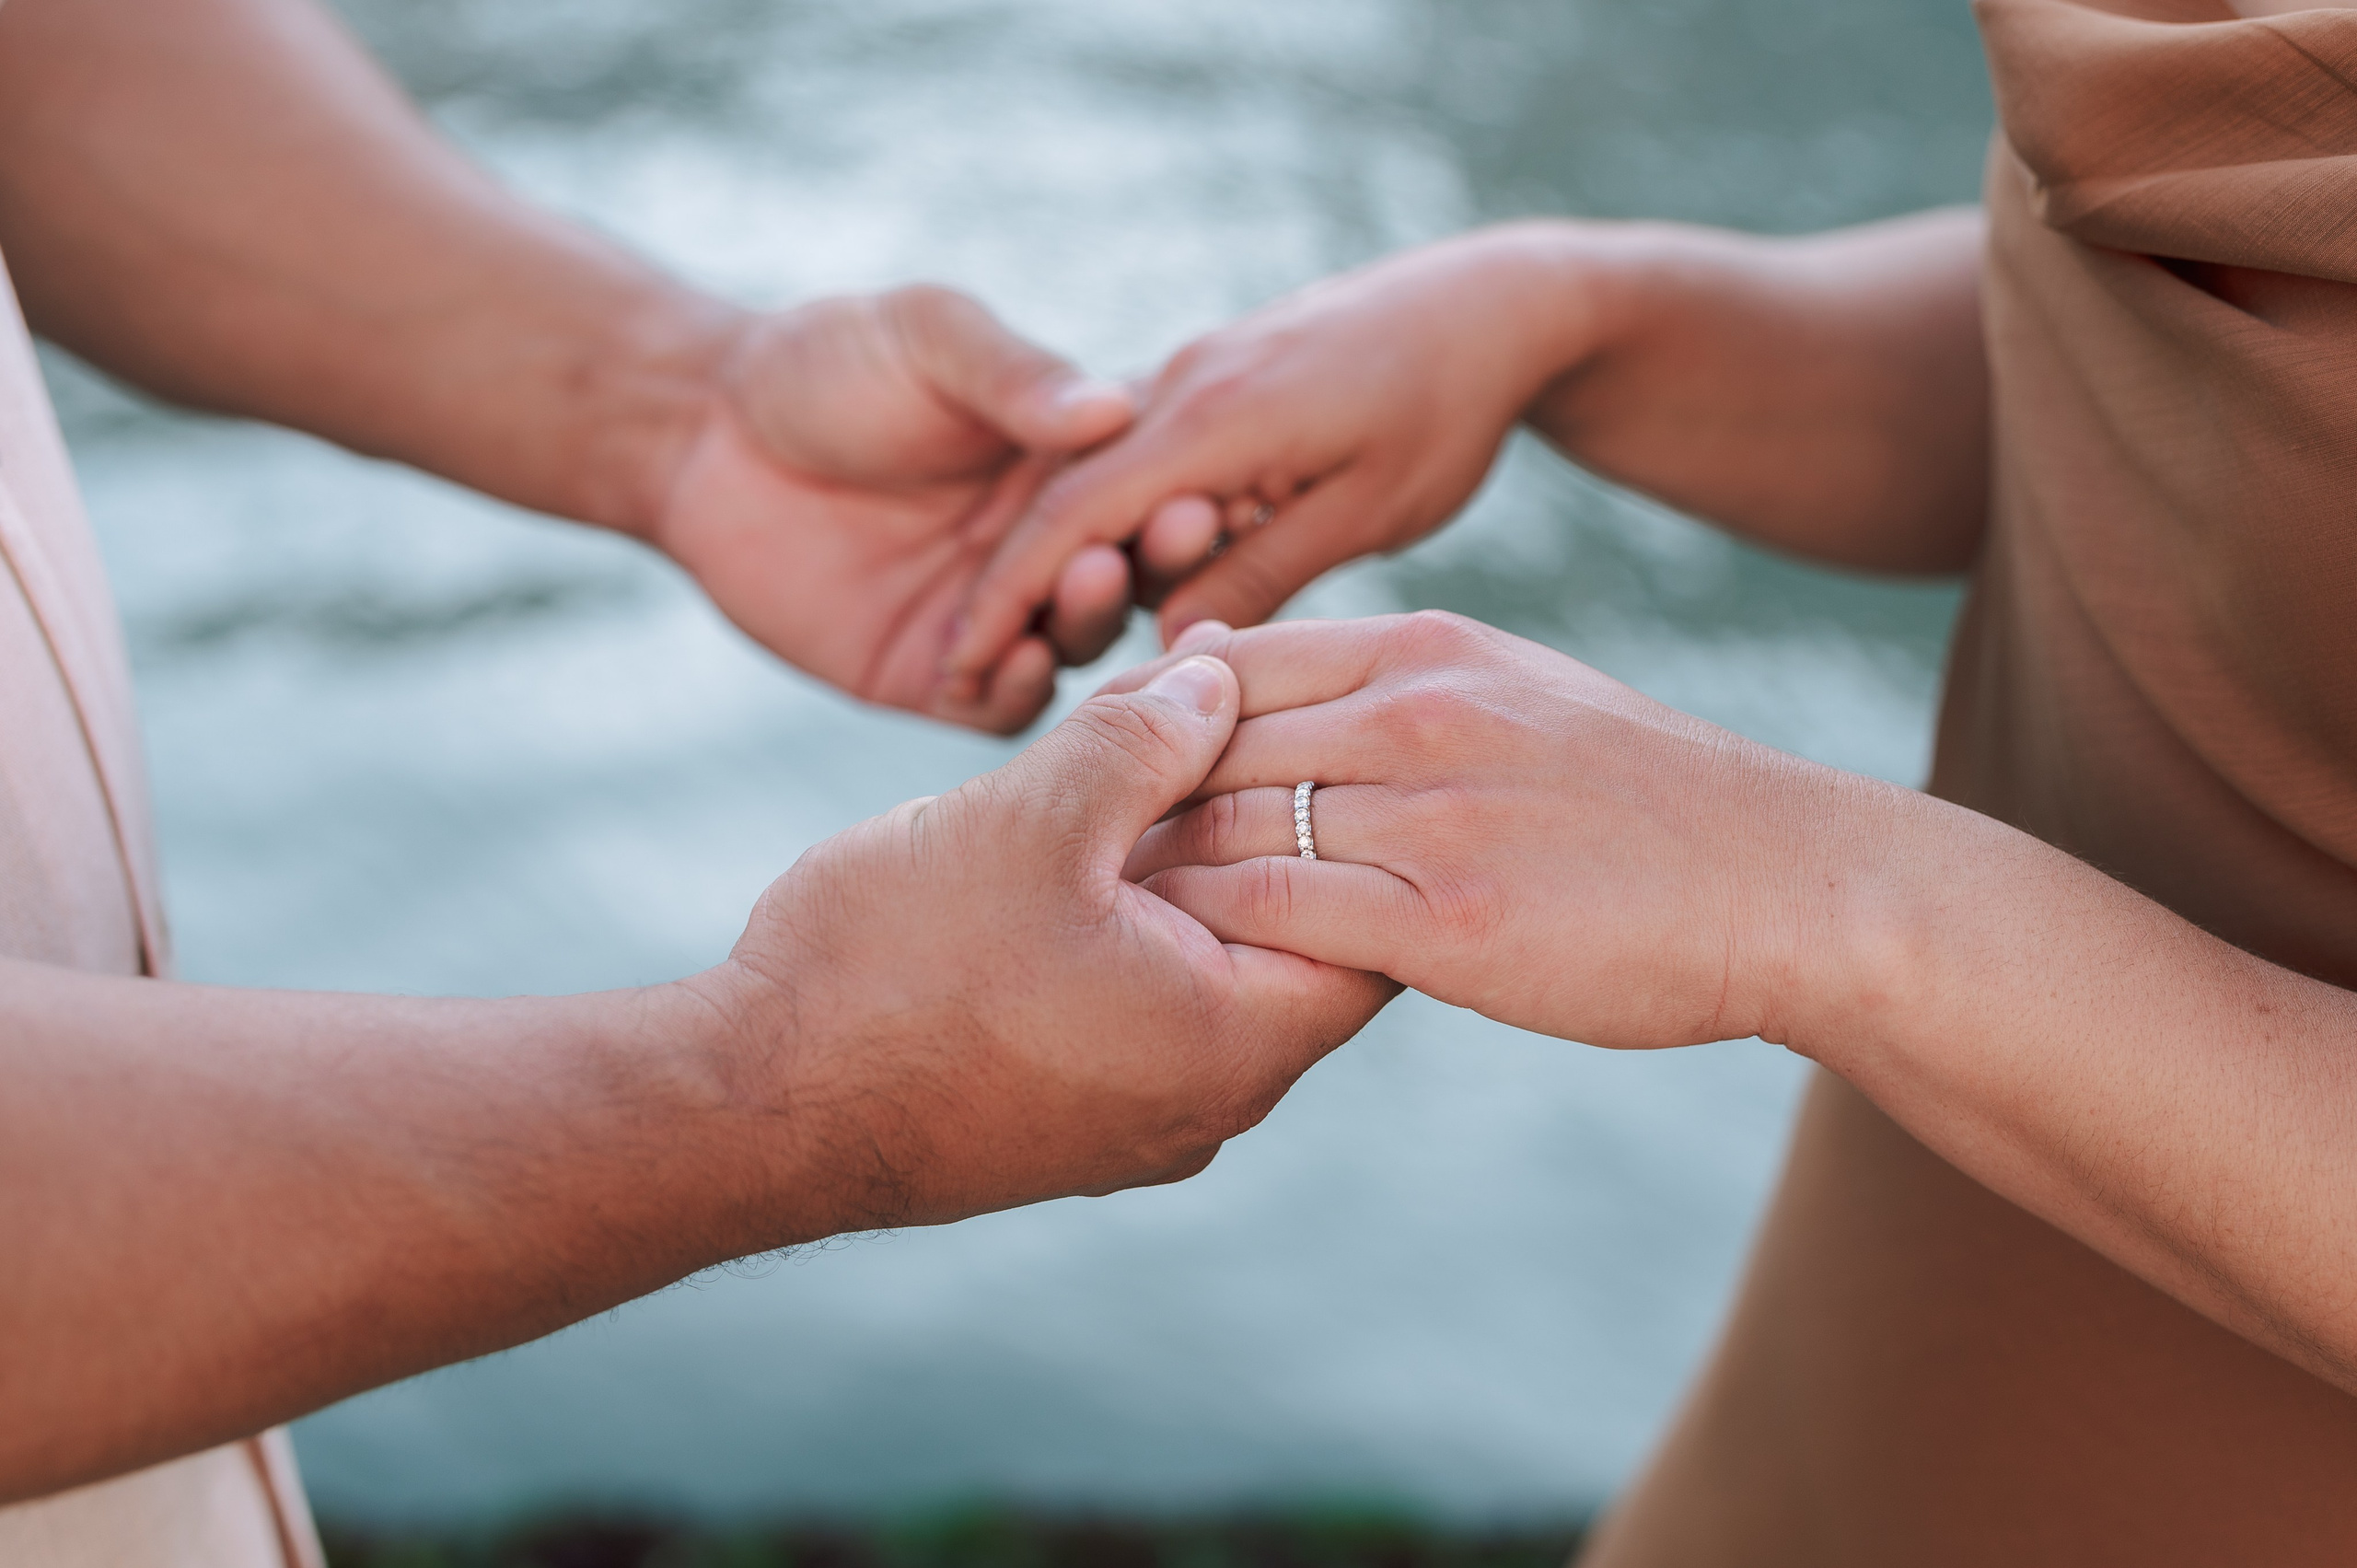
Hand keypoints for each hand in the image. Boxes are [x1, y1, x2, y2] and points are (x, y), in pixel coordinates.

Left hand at [652, 286, 1142, 733]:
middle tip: (1172, 533)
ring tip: (1091, 582)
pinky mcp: (927, 675)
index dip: (1175, 493)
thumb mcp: (930, 339)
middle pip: (1131, 578)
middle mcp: (1043, 551)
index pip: (1148, 496)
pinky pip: (997, 706)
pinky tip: (1019, 662)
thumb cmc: (825, 360)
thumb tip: (1110, 409)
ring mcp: (991, 618)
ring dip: (1093, 622)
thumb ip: (1014, 377)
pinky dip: (1019, 692)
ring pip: (1075, 648)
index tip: (1205, 481)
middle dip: (1154, 560)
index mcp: (1065, 469)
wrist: (702, 431)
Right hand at [689, 652, 1398, 1234]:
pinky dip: (1125, 924)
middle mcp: (1209, 1102)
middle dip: (1254, 818)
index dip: (1344, 802)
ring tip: (1130, 766)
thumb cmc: (891, 969)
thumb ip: (1143, 738)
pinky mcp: (1065, 1119)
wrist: (743, 1110)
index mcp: (1236, 1040)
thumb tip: (1217, 677)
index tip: (1306, 720)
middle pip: (1289, 935)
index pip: (1377, 921)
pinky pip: (1136, 1006)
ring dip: (1178, 867)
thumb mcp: (1032, 815)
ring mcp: (1134, 1122)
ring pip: (1203, 966)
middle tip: (1212, 717)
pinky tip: (1069, 847)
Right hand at [942, 227, 1597, 680]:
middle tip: (966, 673)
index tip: (959, 667)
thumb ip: (1262, 571)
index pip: (1072, 518)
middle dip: (1007, 586)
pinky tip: (1106, 579)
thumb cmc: (1444, 407)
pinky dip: (1107, 518)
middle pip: (1061, 496)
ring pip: (1094, 475)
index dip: (1008, 598)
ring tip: (1019, 645)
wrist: (1489, 300)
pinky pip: (1134, 455)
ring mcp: (1192, 374)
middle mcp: (1181, 385)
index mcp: (1211, 417)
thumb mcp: (1364, 508)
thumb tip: (1174, 649)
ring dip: (1056, 556)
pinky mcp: (1211, 378)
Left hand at [1111, 614, 1897, 1051]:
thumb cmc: (1645, 797)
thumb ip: (1393, 684)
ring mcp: (1431, 815)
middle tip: (1067, 860)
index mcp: (1426, 646)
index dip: (1155, 723)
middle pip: (1206, 741)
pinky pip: (1282, 916)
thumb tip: (1269, 686)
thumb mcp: (1516, 692)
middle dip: (1128, 801)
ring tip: (1104, 923)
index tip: (1114, 778)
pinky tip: (1184, 972)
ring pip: (1228, 828)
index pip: (1230, 662)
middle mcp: (1415, 712)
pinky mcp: (1451, 922)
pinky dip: (1219, 939)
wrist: (1785, 881)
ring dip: (1155, 877)